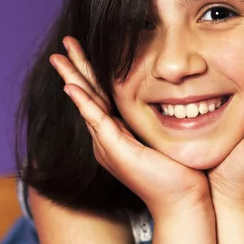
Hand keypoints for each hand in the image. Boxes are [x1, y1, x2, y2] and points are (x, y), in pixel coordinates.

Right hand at [49, 37, 209, 217]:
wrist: (184, 198)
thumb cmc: (183, 170)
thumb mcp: (169, 136)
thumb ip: (165, 118)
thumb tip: (180, 96)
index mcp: (121, 131)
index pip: (103, 94)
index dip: (94, 71)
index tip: (87, 48)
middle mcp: (109, 137)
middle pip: (89, 95)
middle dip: (76, 68)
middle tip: (64, 45)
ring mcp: (108, 144)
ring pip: (86, 103)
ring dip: (72, 78)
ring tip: (59, 57)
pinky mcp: (115, 150)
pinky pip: (95, 120)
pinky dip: (82, 102)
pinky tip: (71, 86)